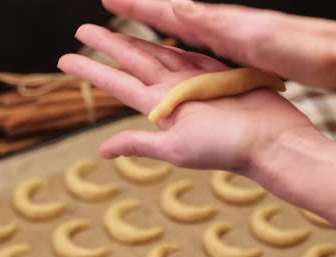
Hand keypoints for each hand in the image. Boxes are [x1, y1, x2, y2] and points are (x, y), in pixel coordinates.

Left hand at [58, 24, 312, 172]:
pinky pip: (190, 51)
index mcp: (159, 107)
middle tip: (82, 29)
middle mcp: (173, 91)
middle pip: (132, 59)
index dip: (90, 70)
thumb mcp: (176, 148)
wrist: (271, 141)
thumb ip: (139, 144)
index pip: (116, 82)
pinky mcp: (219, 71)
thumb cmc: (226, 148)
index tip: (64, 59)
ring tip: (114, 25)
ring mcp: (195, 79)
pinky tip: (162, 32)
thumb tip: (102, 151)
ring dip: (135, 39)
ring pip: (158, 51)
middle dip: (107, 44)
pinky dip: (175, 40)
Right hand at [102, 0, 335, 102]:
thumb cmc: (296, 46)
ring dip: (159, 24)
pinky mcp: (241, 50)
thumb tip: (175, 7)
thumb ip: (210, 21)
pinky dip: (184, 41)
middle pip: (171, 15)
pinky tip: (184, 47)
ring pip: (184, 28)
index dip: (137, 6)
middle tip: (114, 6)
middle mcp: (219, 24)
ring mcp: (230, 36)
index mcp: (216, 21)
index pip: (167, 10)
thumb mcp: (249, 34)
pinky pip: (202, 44)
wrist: (332, 54)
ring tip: (139, 22)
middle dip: (141, 12)